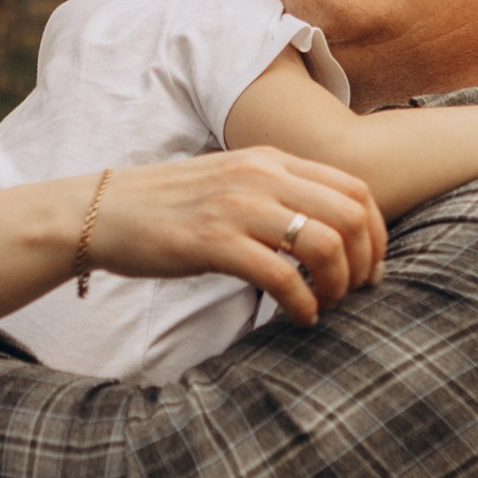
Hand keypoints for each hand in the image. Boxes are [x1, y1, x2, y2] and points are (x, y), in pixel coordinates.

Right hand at [86, 148, 386, 326]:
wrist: (101, 212)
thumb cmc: (166, 208)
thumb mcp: (229, 184)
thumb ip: (274, 194)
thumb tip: (324, 228)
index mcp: (270, 160)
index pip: (355, 187)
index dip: (376, 232)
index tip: (371, 266)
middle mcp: (261, 176)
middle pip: (351, 215)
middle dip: (364, 262)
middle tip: (356, 293)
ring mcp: (238, 207)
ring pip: (325, 244)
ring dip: (338, 284)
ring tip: (326, 305)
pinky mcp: (214, 242)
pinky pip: (283, 277)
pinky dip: (302, 304)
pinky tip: (298, 318)